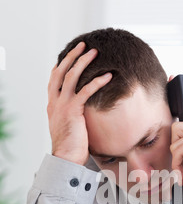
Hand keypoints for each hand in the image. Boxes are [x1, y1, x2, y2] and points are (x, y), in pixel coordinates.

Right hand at [47, 42, 111, 164]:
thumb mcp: (69, 128)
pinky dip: (97, 81)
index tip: (70, 56)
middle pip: (61, 72)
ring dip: (83, 62)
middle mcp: (55, 102)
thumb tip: (84, 114)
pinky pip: (85, 91)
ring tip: (94, 52)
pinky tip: (108, 75)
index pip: (54, 80)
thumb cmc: (71, 148)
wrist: (65, 159)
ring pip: (71, 76)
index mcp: (52, 106)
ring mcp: (62, 105)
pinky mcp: (72, 111)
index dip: (61, 65)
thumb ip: (73, 117)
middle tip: (83, 45)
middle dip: (72, 57)